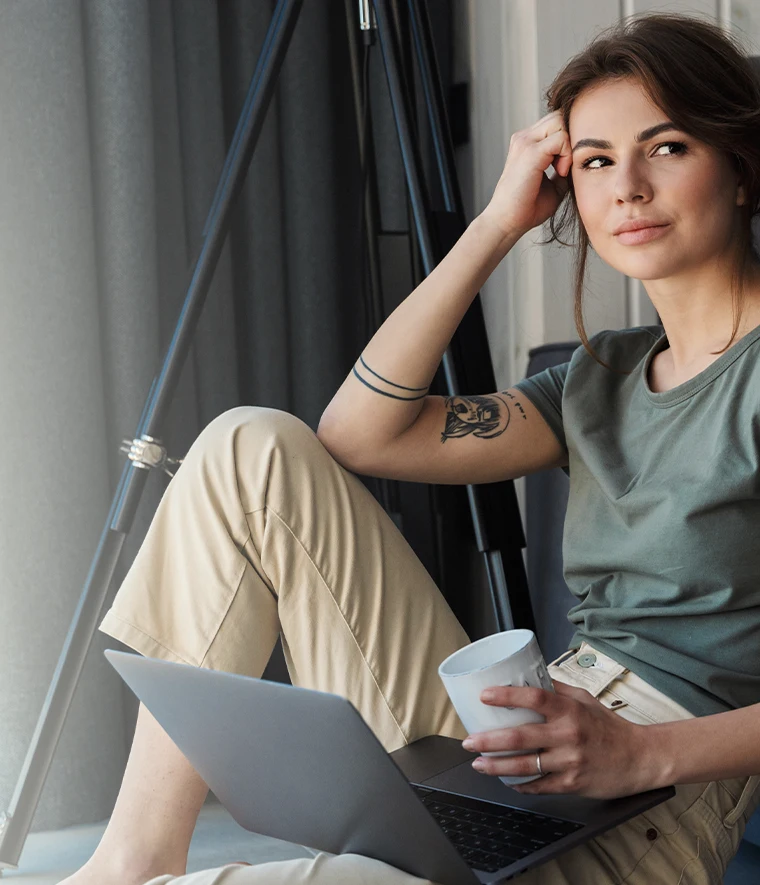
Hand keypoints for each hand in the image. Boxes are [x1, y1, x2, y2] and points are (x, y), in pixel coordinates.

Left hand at [461, 681, 660, 798]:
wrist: (639, 758)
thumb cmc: (608, 726)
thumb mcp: (584, 699)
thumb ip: (556, 690)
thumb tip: (527, 676)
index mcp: (570, 710)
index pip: (534, 698)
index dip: (507, 696)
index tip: (484, 695)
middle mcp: (568, 735)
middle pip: (520, 737)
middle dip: (488, 740)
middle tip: (469, 740)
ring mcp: (569, 762)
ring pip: (524, 765)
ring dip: (496, 766)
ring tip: (478, 763)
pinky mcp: (572, 784)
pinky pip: (539, 786)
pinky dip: (520, 784)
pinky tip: (507, 781)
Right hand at [480, 110, 571, 239]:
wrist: (507, 222)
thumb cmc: (527, 208)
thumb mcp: (553, 184)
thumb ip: (564, 168)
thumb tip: (581, 160)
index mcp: (527, 143)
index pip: (556, 123)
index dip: (568, 140)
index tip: (565, 168)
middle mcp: (524, 138)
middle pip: (560, 116)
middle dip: (571, 137)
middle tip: (566, 166)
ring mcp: (525, 142)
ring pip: (561, 121)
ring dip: (569, 145)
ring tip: (562, 170)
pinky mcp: (530, 151)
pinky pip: (561, 137)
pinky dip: (567, 154)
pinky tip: (561, 172)